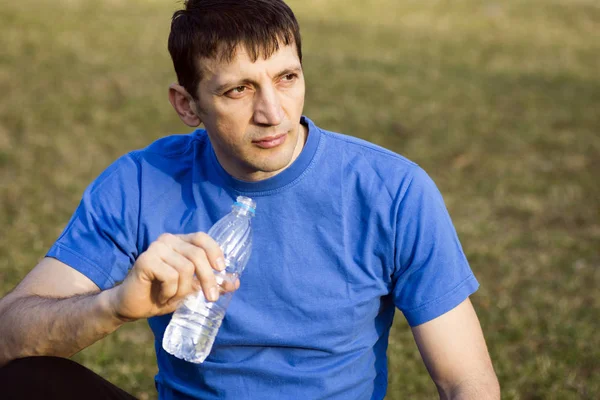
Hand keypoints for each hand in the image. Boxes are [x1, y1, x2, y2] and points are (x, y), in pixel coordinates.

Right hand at [107, 232, 238, 321]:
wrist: (132, 306)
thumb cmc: (162, 294)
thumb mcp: (191, 289)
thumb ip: (211, 283)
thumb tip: (235, 282)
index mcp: (180, 242)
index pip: (202, 238)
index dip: (215, 252)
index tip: (222, 270)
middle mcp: (168, 240)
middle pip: (197, 255)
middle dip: (208, 279)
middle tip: (211, 298)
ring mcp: (156, 248)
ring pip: (185, 269)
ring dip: (183, 290)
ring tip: (172, 298)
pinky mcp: (145, 260)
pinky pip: (170, 276)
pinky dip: (170, 292)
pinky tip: (161, 297)